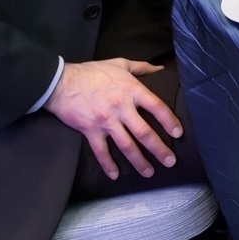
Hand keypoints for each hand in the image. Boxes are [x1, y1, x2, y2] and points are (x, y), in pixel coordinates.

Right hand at [45, 58, 183, 180]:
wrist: (61, 82)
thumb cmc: (92, 71)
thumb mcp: (120, 64)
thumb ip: (142, 67)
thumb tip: (161, 68)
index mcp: (132, 90)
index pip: (157, 107)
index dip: (169, 121)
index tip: (178, 133)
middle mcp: (121, 108)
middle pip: (144, 132)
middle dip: (159, 149)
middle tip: (170, 162)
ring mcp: (106, 121)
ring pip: (126, 145)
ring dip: (139, 161)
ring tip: (149, 173)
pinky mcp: (90, 131)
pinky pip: (101, 151)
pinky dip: (108, 165)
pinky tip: (115, 175)